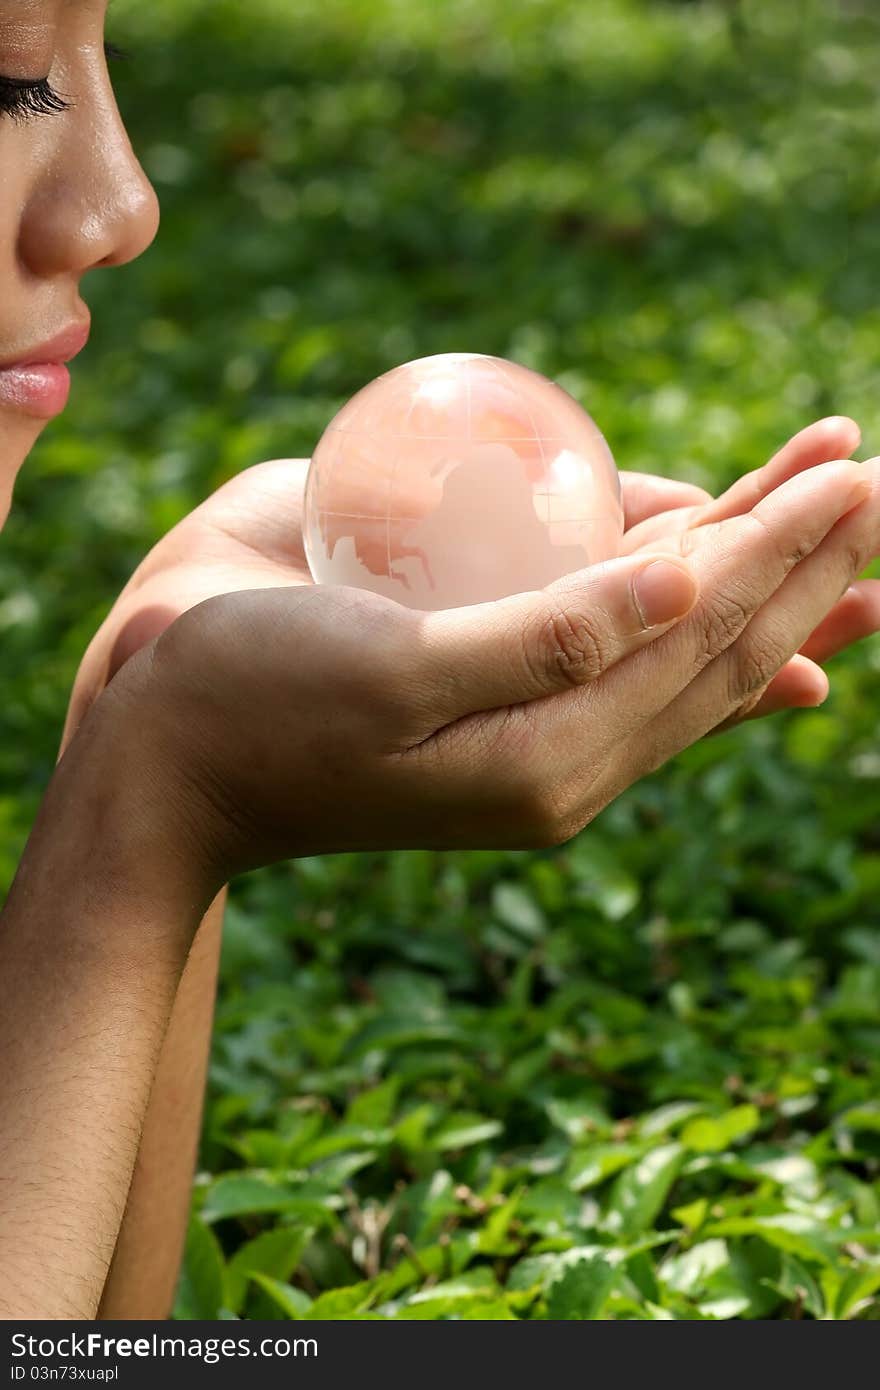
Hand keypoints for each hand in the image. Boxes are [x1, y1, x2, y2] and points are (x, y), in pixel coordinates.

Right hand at [64, 417, 875, 754]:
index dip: (783, 551)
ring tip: (839, 503)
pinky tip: (730, 560)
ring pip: (680, 640)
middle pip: (716, 645)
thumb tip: (697, 577)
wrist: (163, 749)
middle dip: (802, 557)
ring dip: (764, 566)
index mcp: (551, 762)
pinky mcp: (495, 677)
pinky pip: (615, 633)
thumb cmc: (251, 700)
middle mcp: (562, 746)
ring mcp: (533, 715)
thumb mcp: (392, 671)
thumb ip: (548, 635)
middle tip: (872, 474)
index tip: (852, 471)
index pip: (701, 644)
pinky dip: (679, 586)